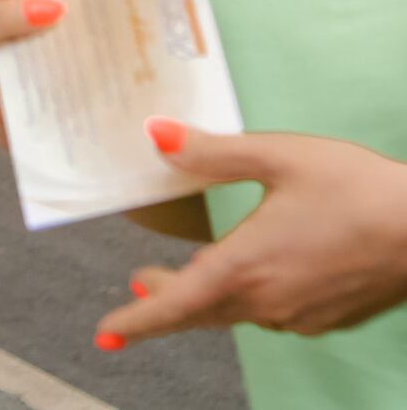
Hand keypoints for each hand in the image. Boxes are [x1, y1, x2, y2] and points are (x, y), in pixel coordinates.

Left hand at [97, 121, 406, 348]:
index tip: (106, 333)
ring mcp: (301, 313)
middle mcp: (270, 300)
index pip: (175, 304)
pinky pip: (274, 313)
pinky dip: (249, 298)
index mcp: (246, 265)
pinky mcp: (329, 317)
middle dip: (165, 300)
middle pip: (200, 311)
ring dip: (207, 297)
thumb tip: (156, 134)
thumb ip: (212, 151)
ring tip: (190, 274)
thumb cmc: (359, 189)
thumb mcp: (279, 155)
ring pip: (238, 313)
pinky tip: (257, 276)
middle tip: (141, 281)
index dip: (137, 320)